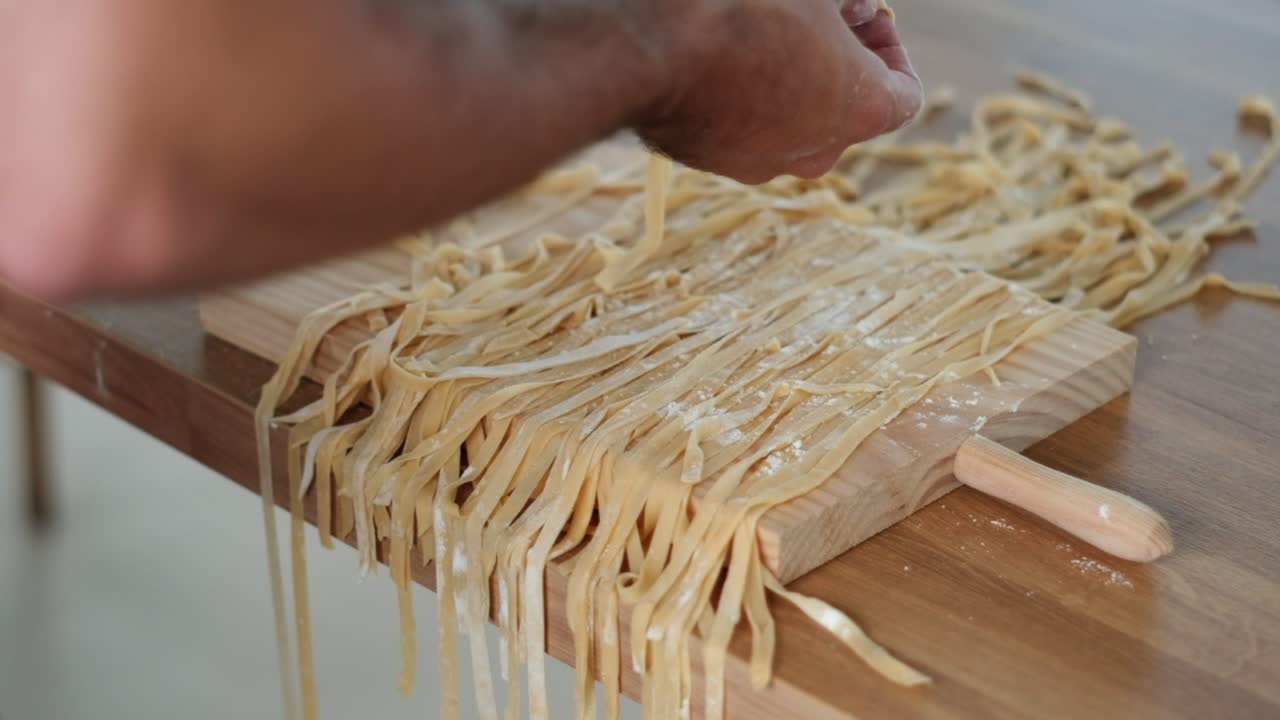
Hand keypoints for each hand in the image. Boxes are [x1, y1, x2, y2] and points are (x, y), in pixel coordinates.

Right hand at [636, 0, 921, 182]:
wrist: (653, 51)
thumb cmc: (747, 7)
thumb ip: (851, 0)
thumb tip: (854, 7)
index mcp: (863, 112)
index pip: (905, 94)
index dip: (890, 45)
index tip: (863, 14)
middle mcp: (820, 153)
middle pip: (847, 110)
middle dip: (841, 61)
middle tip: (818, 15)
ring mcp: (765, 164)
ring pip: (796, 122)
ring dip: (794, 81)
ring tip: (766, 33)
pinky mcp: (716, 162)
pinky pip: (747, 130)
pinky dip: (748, 98)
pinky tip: (723, 57)